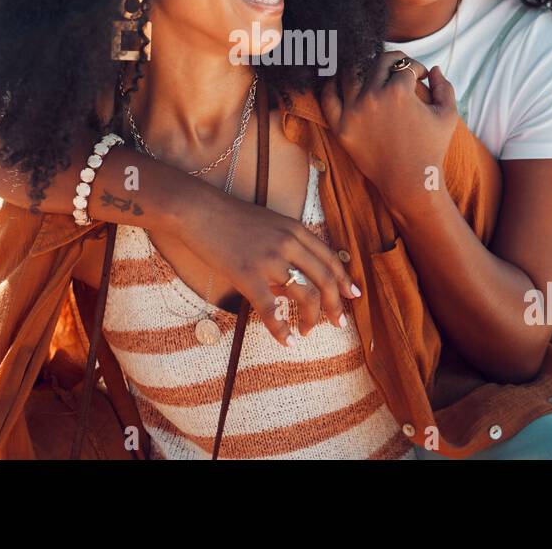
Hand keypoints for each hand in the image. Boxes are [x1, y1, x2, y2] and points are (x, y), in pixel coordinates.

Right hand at [163, 183, 362, 345]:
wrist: (198, 210)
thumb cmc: (229, 217)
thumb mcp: (268, 224)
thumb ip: (286, 246)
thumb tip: (293, 280)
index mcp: (295, 229)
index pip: (331, 259)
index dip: (344, 280)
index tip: (353, 296)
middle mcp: (289, 243)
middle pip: (326, 280)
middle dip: (336, 306)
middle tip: (340, 324)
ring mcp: (269, 260)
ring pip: (306, 296)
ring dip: (312, 319)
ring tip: (308, 332)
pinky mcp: (248, 275)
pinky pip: (272, 310)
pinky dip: (282, 330)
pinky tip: (286, 341)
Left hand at [319, 50, 458, 210]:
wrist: (410, 182)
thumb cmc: (431, 149)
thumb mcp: (448, 115)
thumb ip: (445, 87)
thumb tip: (434, 69)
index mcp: (400, 92)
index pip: (404, 64)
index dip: (416, 67)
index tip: (419, 75)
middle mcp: (373, 97)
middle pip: (377, 63)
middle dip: (392, 61)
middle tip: (397, 70)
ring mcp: (353, 112)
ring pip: (350, 73)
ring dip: (362, 67)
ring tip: (370, 72)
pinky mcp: (341, 127)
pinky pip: (328, 98)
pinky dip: (331, 85)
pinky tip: (339, 81)